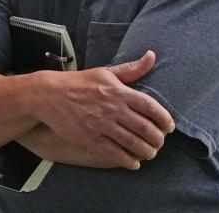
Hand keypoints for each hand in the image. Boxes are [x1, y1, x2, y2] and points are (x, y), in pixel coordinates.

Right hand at [31, 50, 173, 169]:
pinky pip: (114, 153)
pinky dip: (128, 161)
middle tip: (160, 143)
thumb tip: (152, 56)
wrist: (49, 95)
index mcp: (119, 91)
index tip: (169, 127)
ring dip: (146, 151)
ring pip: (132, 143)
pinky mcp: (90, 138)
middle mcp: (112, 108)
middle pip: (145, 128)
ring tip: (150, 153)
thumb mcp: (105, 72)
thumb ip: (131, 69)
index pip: (150, 107)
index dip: (164, 119)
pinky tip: (134, 163)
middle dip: (158, 139)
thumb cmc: (79, 82)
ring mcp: (101, 125)